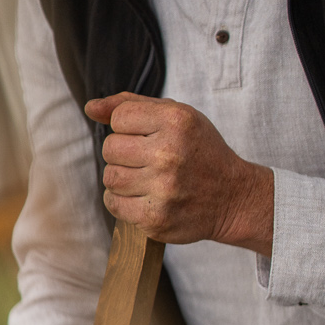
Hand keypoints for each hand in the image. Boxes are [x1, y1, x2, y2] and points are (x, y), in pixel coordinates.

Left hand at [86, 93, 274, 253]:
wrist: (233, 197)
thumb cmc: (200, 152)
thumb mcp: (177, 116)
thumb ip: (131, 105)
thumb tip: (91, 108)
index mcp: (176, 122)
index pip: (119, 117)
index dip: (128, 127)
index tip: (146, 136)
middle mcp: (169, 154)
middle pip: (110, 148)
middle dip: (123, 153)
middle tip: (145, 159)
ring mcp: (163, 189)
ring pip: (110, 177)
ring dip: (121, 177)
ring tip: (144, 178)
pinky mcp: (156, 218)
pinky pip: (113, 203)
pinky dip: (122, 200)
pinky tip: (142, 196)